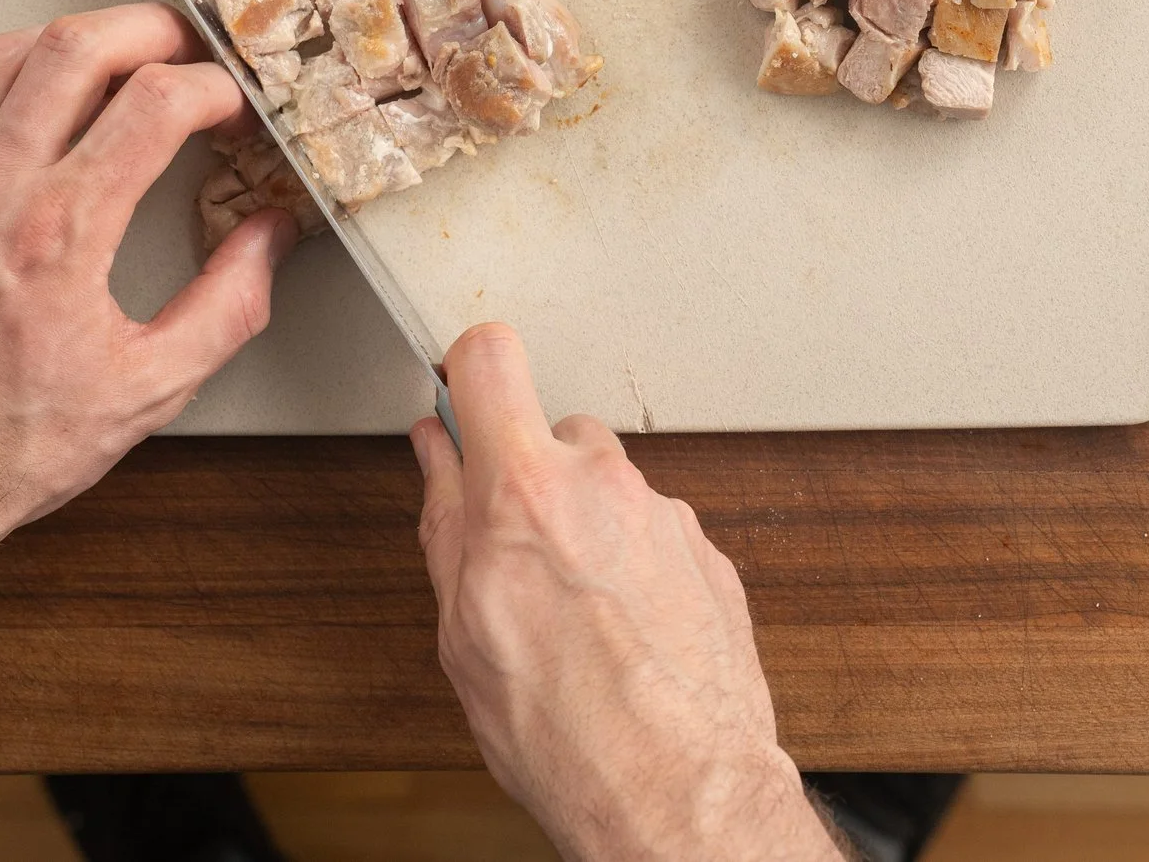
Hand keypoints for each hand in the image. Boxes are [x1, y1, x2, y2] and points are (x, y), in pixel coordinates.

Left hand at [0, 3, 296, 561]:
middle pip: (79, 47)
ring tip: (122, 58)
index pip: (154, 103)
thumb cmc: (5, 451)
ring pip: (7, 53)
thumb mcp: (148, 394)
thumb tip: (268, 241)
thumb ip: (227, 306)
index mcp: (60, 237)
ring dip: (78, 38)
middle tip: (189, 53)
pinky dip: (14, 74)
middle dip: (152, 30)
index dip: (215, 88)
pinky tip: (45, 98)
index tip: (236, 108)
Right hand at [411, 326, 841, 861]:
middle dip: (532, 479)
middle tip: (514, 558)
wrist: (679, 792)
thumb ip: (447, 520)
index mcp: (527, 488)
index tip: (460, 401)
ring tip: (574, 619)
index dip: (466, 372)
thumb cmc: (568, 732)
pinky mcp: (711, 556)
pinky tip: (622, 636)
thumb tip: (437, 457)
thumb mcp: (462, 629)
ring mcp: (667, 518)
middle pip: (555, 432)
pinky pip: (655, 535)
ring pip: (610, 489)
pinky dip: (635, 570)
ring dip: (587, 529)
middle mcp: (606, 484)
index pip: (489, 356)